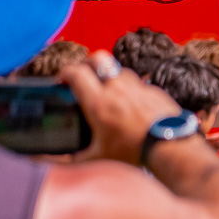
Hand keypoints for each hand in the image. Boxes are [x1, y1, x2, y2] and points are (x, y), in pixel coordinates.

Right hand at [61, 53, 180, 166]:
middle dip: (86, 63)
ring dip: (110, 76)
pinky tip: (131, 104)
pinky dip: (131, 89)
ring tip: (108, 92)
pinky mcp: (156, 91)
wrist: (172, 150)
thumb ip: (69, 157)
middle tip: (84, 76)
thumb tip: (45, 159)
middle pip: (98, 58)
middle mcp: (118, 89)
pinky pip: (139, 83)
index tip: (62, 80)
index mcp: (99, 102)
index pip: (75, 72)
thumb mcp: (97, 157)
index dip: (65, 72)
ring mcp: (139, 87)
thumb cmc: (135, 154)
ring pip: (119, 70)